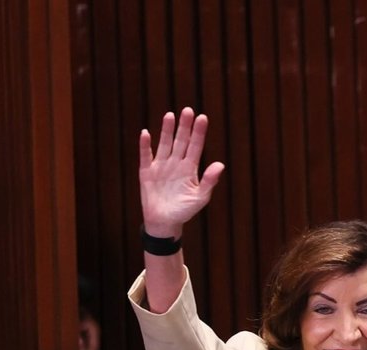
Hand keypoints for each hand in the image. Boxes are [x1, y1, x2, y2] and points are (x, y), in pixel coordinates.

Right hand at [137, 108, 224, 236]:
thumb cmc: (184, 210)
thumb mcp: (200, 197)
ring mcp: (161, 166)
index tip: (202, 118)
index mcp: (190, 168)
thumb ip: (209, 181)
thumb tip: (220, 165)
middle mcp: (176, 163)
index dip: (199, 132)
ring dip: (167, 130)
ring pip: (165, 144)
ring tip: (170, 115)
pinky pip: (146, 155)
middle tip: (188, 110)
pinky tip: (146, 133)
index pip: (196, 146)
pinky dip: (145, 145)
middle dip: (184, 126)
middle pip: (181, 141)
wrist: (164, 222)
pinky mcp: (147, 172)